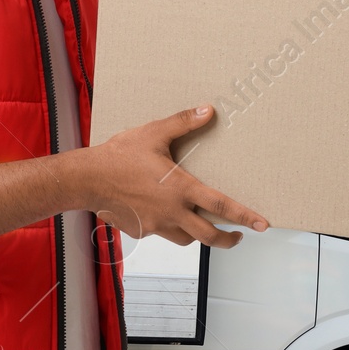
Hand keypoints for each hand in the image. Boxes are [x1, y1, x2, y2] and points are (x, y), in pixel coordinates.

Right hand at [86, 104, 268, 247]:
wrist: (86, 179)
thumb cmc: (119, 156)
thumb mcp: (154, 133)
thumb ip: (183, 123)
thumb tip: (207, 110)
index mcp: (181, 188)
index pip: (222, 206)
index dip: (245, 216)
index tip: (262, 225)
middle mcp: (172, 211)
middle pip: (209, 236)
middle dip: (227, 239)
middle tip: (237, 237)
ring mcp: (156, 224)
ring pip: (186, 239)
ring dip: (197, 234)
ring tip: (199, 224)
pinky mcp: (140, 230)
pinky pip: (160, 233)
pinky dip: (167, 226)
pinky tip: (159, 212)